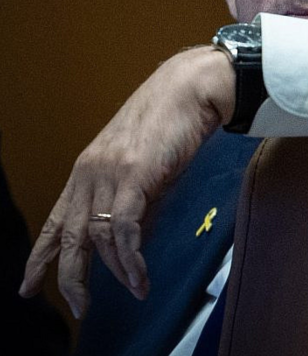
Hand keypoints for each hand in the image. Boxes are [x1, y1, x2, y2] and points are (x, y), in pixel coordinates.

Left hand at [18, 46, 234, 318]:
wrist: (190, 89)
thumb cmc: (171, 120)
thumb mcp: (142, 163)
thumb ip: (134, 198)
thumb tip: (133, 238)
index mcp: (87, 169)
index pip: (56, 221)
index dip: (41, 256)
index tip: (28, 285)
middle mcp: (89, 174)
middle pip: (70, 238)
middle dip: (71, 278)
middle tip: (80, 307)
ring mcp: (109, 175)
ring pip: (99, 239)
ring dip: (118, 272)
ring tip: (134, 289)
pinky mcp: (134, 178)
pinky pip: (125, 231)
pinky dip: (132, 259)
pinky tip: (140, 275)